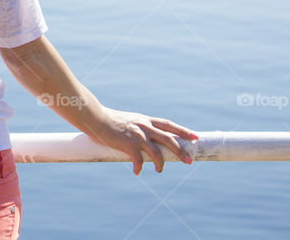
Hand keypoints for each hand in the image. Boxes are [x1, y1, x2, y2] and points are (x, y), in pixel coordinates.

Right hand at [85, 106, 199, 174]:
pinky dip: (139, 168)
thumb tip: (138, 138)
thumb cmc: (106, 119)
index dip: (183, 131)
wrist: (94, 117)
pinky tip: (136, 172)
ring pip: (157, 152)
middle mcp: (144, 126)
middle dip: (181, 151)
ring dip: (161, 164)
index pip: (168, 125)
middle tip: (189, 160)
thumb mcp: (127, 120)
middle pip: (169, 139)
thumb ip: (135, 128)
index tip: (195, 137)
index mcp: (144, 120)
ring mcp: (137, 135)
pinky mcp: (128, 144)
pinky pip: (138, 160)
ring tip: (159, 170)